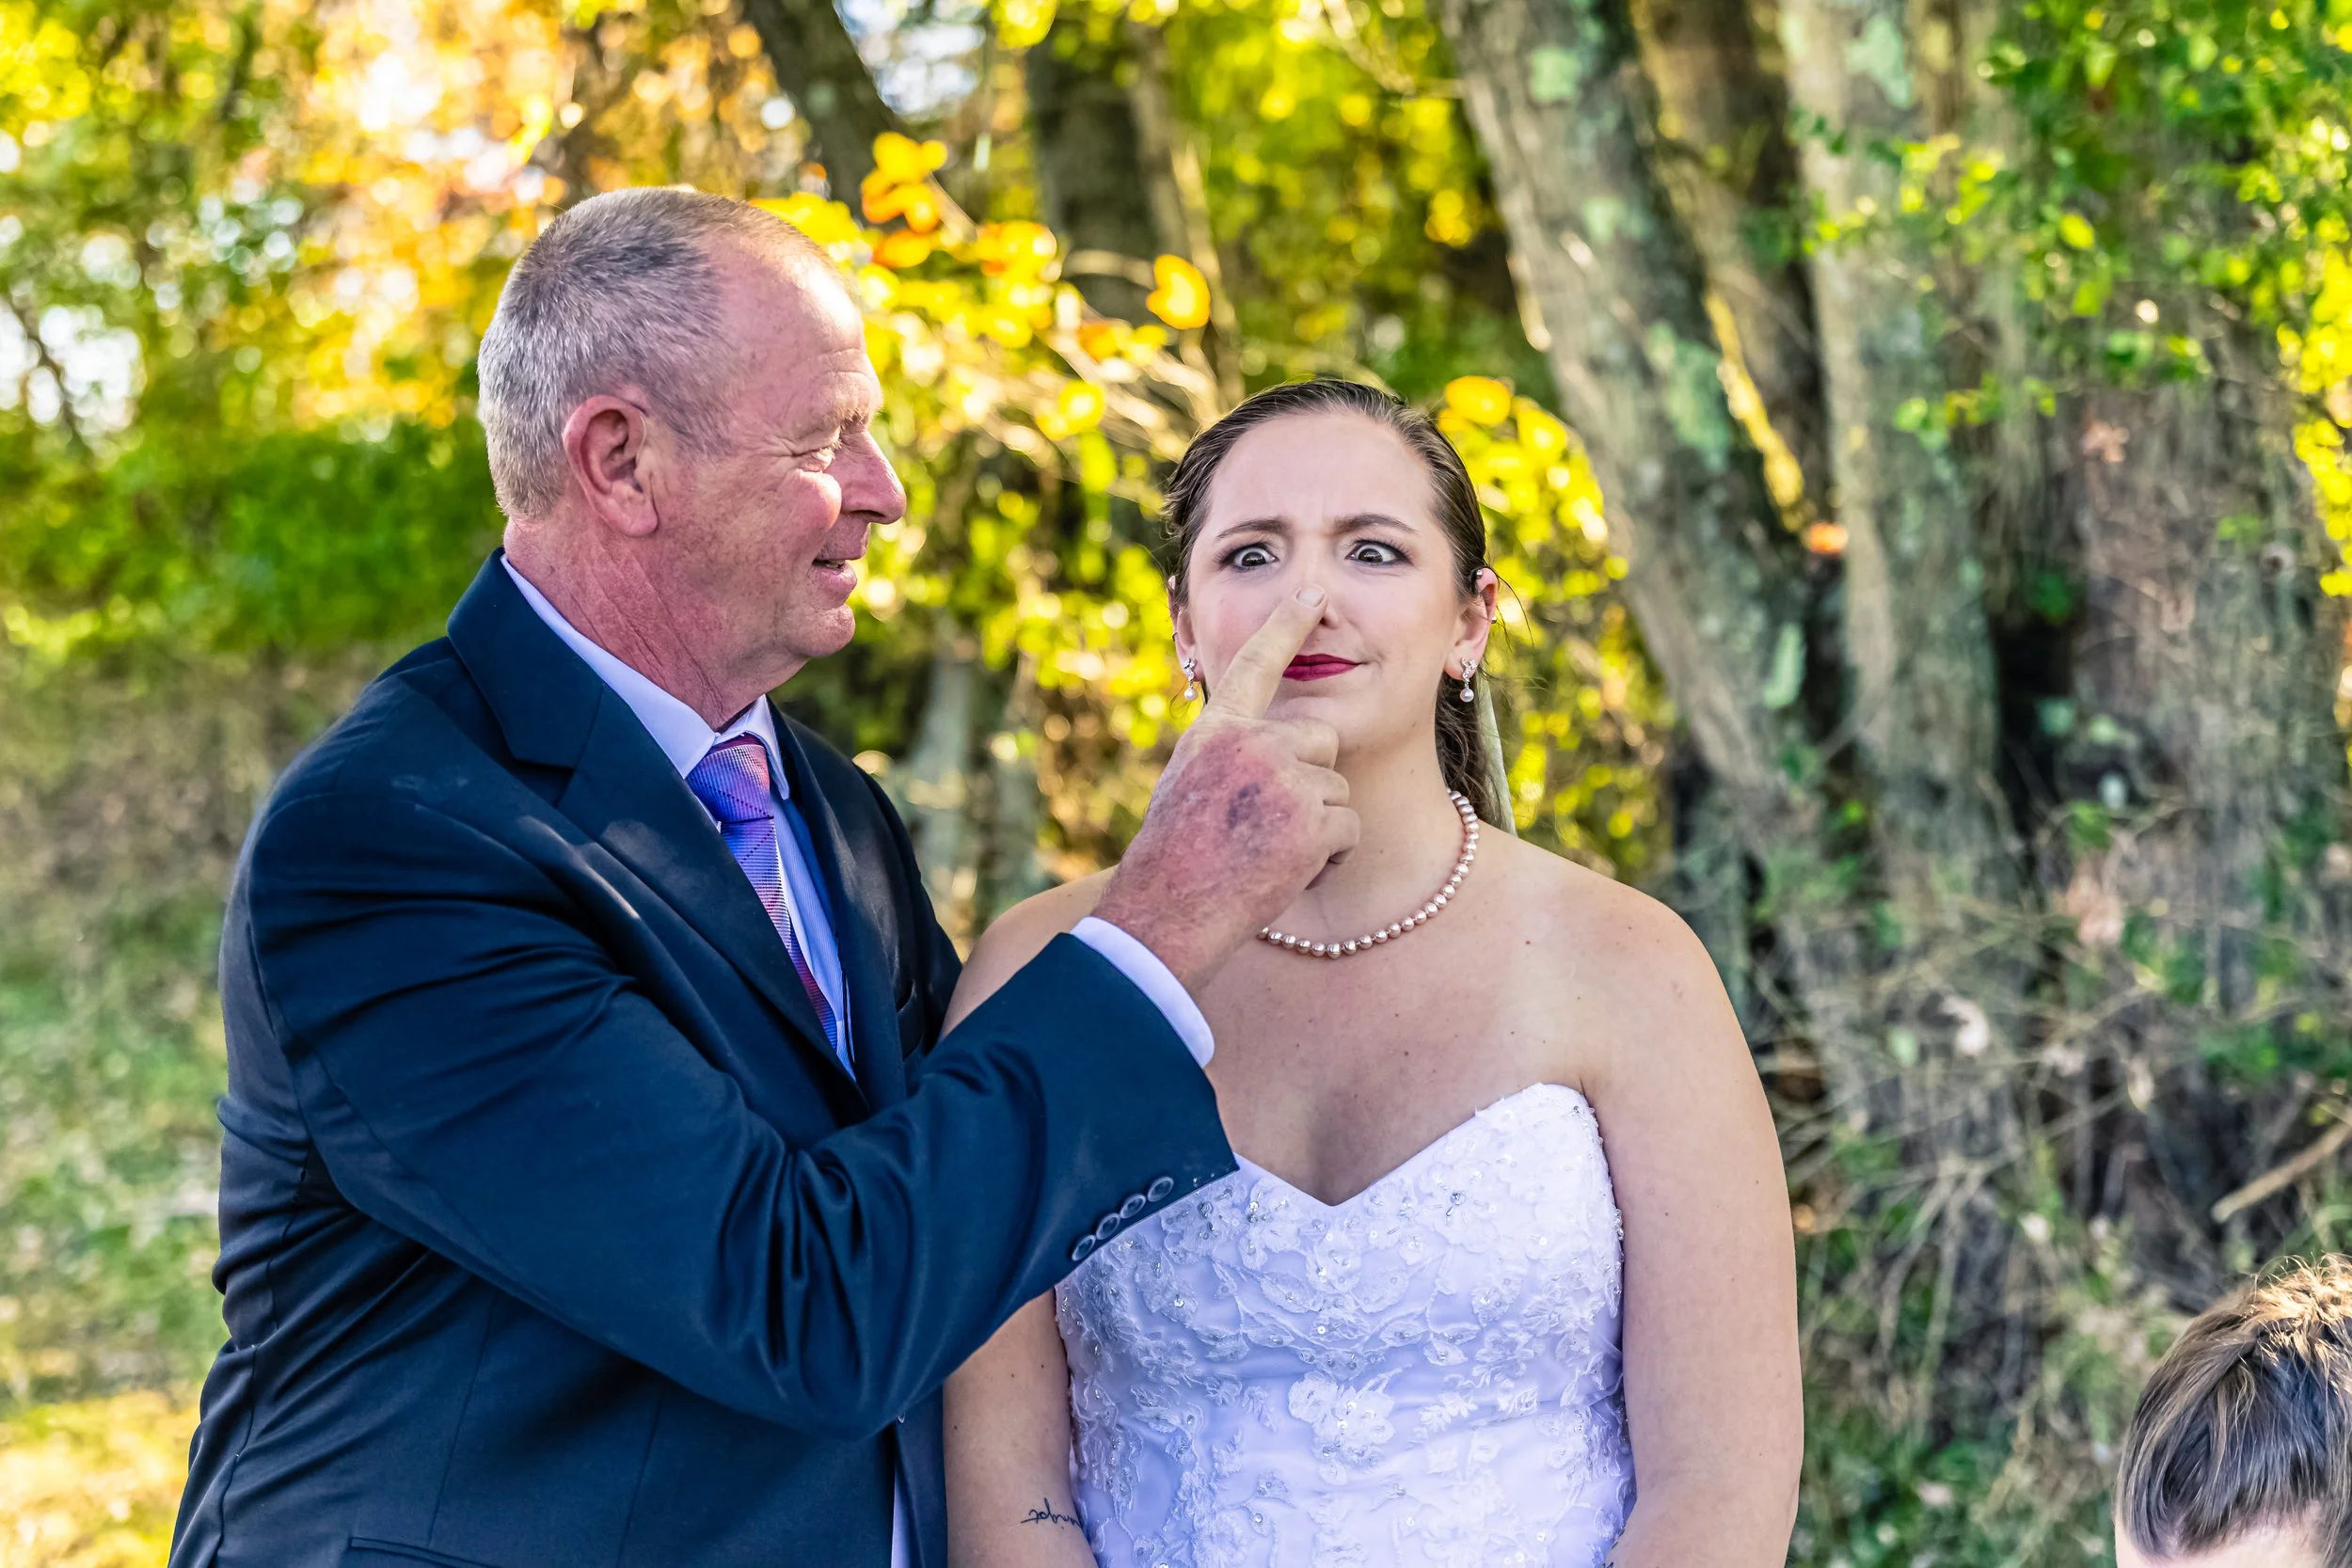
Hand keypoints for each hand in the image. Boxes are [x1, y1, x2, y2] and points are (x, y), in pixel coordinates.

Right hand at [1093, 588, 1358, 993]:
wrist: (1168, 912)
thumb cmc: (1174, 856)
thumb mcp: (1189, 781)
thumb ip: (1228, 751)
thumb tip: (1263, 737)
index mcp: (1217, 730)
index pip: (1256, 664)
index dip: (1286, 627)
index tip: (1310, 595)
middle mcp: (1254, 745)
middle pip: (1319, 739)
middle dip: (1310, 777)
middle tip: (1270, 821)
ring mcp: (1286, 782)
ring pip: (1335, 791)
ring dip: (1315, 826)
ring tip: (1267, 853)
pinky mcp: (1313, 824)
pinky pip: (1347, 830)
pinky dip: (1328, 857)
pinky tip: (1288, 873)